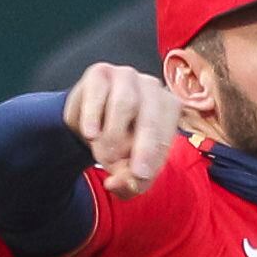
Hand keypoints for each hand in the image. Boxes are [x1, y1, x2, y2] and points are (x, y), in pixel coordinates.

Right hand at [63, 63, 178, 197]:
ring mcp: (127, 76)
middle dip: (139, 147)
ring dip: (112, 136)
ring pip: (124, 104)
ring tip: (101, 154)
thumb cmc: (119, 143)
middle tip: (122, 169)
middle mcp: (153, 88)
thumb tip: (117, 184)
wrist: (87, 123)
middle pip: (151, 118)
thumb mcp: (128, 168)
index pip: (167, 134)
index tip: (140, 176)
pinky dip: (93, 117)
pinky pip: (97, 94)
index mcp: (169, 108)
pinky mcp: (100, 73)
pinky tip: (90, 134)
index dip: (153, 157)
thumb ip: (129, 181)